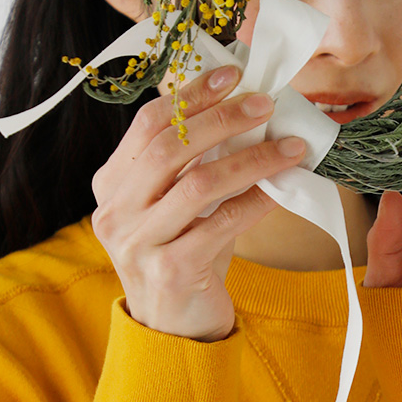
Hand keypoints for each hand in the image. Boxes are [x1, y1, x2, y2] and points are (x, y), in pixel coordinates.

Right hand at [90, 66, 305, 340]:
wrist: (174, 327)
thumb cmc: (183, 254)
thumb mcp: (178, 203)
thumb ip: (193, 162)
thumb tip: (242, 107)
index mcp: (112, 183)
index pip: (148, 123)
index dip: (191, 94)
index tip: (232, 73)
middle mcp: (115, 210)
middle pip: (170, 146)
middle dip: (223, 118)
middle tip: (266, 104)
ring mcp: (138, 242)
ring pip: (198, 184)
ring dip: (251, 159)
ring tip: (289, 147)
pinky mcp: (170, 270)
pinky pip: (221, 224)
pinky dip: (256, 201)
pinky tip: (282, 188)